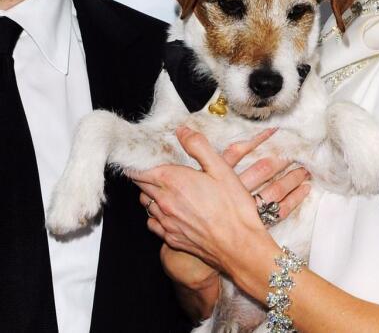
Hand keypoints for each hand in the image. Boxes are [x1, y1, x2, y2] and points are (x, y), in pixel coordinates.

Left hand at [133, 126, 310, 274]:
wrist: (240, 246)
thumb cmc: (234, 208)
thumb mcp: (221, 169)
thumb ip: (198, 146)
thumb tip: (182, 131)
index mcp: (173, 181)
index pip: (139, 169)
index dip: (138, 161)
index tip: (143, 156)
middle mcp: (164, 202)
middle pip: (140, 185)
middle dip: (143, 175)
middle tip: (156, 169)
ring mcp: (166, 223)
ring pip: (146, 204)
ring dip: (150, 194)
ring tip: (165, 189)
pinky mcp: (172, 239)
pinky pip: (154, 223)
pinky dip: (156, 215)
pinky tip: (170, 212)